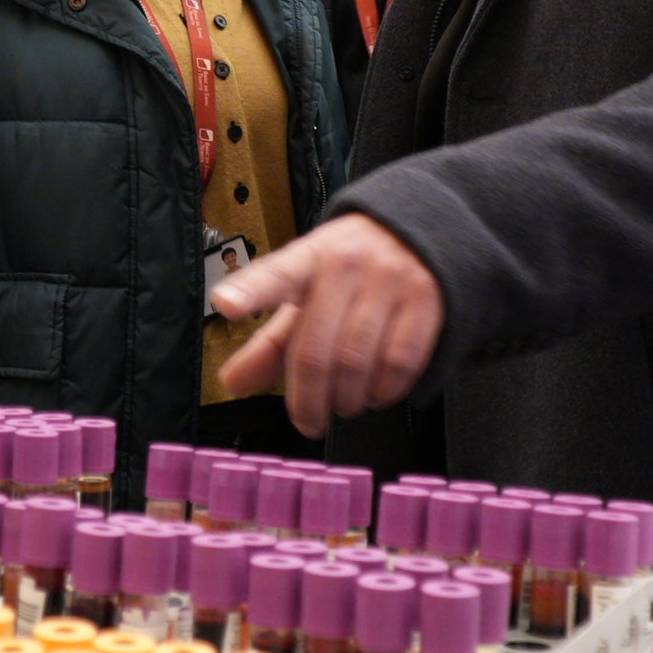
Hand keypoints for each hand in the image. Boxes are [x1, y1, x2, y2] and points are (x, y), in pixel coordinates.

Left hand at [214, 214, 444, 438]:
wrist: (418, 230)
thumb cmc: (349, 271)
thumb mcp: (305, 293)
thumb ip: (270, 341)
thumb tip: (233, 384)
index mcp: (307, 259)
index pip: (275, 274)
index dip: (250, 291)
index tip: (226, 304)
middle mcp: (346, 264)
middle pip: (316, 349)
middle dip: (308, 400)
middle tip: (308, 422)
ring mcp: (389, 279)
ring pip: (358, 362)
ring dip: (347, 399)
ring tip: (344, 405)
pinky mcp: (426, 299)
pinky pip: (400, 362)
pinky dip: (383, 392)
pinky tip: (375, 394)